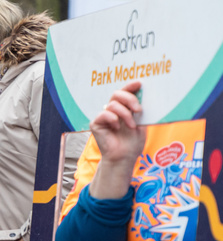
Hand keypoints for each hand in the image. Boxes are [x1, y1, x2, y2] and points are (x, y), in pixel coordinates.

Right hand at [88, 81, 146, 198]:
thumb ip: (139, 109)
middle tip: (138, 109)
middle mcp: (112, 110)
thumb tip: (144, 94)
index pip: (125, 93)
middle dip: (129, 99)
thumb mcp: (141, 123)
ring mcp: (103, 116)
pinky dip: (113, 119)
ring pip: (112, 104)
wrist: (124, 157)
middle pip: (117, 94)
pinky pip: (104, 114)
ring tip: (131, 126)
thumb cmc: (133, 142)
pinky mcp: (96, 123)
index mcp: (124, 108)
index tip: (139, 83)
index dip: (130, 86)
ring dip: (125, 114)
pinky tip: (116, 128)